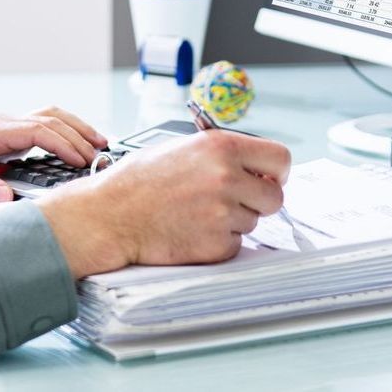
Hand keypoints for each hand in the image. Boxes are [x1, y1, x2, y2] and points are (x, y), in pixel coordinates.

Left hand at [0, 106, 108, 203]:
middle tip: (99, 155)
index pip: (37, 129)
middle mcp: (2, 123)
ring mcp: (7, 126)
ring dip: (76, 127)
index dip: (62, 143)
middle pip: (50, 118)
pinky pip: (45, 125)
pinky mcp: (10, 134)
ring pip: (51, 116)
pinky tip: (79, 143)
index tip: (80, 159)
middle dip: (78, 135)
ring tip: (100, 143)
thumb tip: (5, 197)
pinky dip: (67, 131)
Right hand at [36, 129, 291, 277]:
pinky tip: (191, 230)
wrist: (111, 215)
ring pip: (253, 222)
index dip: (276, 172)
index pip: (280, 158)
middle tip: (234, 202)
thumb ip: (222, 154)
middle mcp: (226, 177)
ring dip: (233, 221)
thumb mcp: (183, 148)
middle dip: (259, 202)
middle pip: (275, 197)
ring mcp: (222, 213)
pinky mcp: (216, 244)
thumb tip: (254, 165)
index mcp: (221, 147)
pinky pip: (235, 244)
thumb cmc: (139, 181)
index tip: (269, 179)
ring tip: (196, 213)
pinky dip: (218, 241)